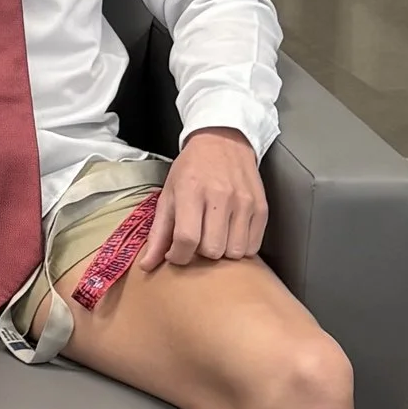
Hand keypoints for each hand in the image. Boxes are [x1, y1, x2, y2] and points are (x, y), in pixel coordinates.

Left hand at [138, 130, 267, 272]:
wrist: (223, 142)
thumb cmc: (191, 170)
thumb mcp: (168, 194)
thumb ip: (158, 232)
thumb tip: (146, 266)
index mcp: (191, 191)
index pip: (186, 239)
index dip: (178, 256)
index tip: (176, 253)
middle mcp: (220, 196)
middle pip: (212, 250)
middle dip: (200, 253)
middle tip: (197, 241)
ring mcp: (244, 202)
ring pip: (234, 252)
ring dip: (222, 252)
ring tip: (214, 236)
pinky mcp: (261, 208)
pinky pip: (252, 247)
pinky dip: (240, 248)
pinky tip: (230, 233)